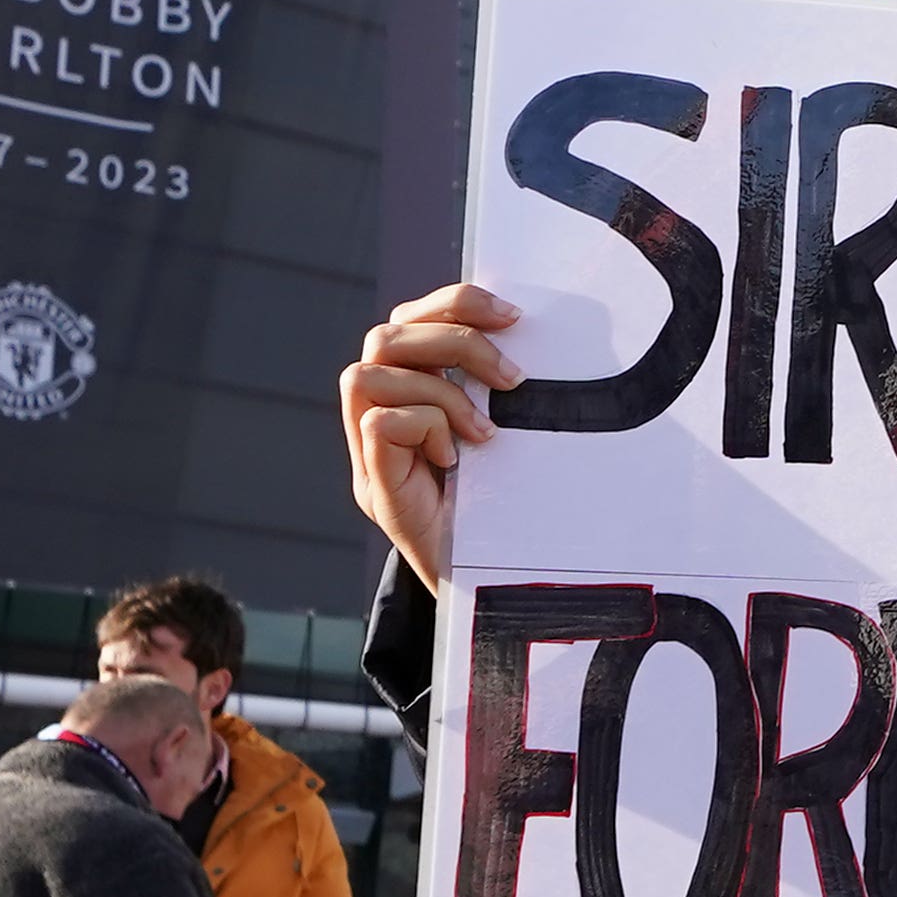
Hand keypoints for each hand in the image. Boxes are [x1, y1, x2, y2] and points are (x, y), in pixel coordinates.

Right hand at [343, 281, 522, 583]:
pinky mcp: (372, 488)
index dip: (452, 303)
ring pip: (370, 372)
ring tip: (486, 429)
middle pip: (384, 336)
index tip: (512, 316)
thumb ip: (491, 393)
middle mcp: (376, 420)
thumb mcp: (504, 442)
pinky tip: (459, 458)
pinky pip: (379, 423)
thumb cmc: (502, 513)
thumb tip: (527, 334)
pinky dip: (427, 427)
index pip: (405, 322)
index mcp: (406, 398)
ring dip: (441, 390)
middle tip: (511, 377)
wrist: (487, 593)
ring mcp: (369, 457)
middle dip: (453, 338)